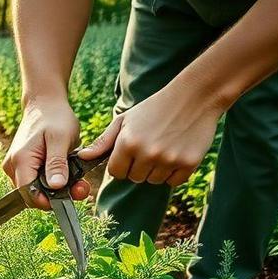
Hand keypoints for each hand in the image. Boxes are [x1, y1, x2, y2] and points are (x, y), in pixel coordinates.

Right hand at [2, 98, 90, 209]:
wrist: (45, 104)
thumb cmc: (55, 117)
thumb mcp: (61, 139)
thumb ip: (57, 163)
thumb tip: (56, 187)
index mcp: (20, 160)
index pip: (28, 194)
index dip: (47, 201)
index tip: (69, 197)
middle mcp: (12, 166)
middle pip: (31, 195)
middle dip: (56, 196)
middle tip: (81, 187)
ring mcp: (14, 167)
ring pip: (34, 190)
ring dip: (55, 190)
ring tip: (77, 179)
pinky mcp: (21, 167)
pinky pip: (34, 182)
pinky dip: (50, 181)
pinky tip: (64, 172)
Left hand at [78, 80, 222, 186]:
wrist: (194, 97)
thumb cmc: (154, 108)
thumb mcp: (125, 120)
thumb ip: (103, 142)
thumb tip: (82, 158)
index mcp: (128, 143)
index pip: (116, 172)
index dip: (121, 164)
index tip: (130, 153)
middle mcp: (147, 153)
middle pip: (134, 178)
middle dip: (138, 167)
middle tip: (149, 147)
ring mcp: (169, 160)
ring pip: (153, 181)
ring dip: (156, 170)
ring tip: (163, 147)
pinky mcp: (188, 163)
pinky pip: (173, 181)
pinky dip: (173, 172)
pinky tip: (176, 152)